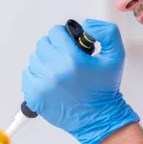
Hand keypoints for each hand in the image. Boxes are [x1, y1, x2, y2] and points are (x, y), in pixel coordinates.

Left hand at [22, 18, 138, 143]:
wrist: (98, 118)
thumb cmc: (105, 89)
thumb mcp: (116, 55)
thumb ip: (107, 32)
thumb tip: (86, 25)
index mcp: (72, 60)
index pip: (55, 32)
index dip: (65, 37)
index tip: (71, 46)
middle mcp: (54, 72)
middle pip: (43, 44)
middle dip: (54, 48)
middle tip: (66, 59)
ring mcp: (42, 85)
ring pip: (34, 58)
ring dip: (45, 61)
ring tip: (60, 72)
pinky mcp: (34, 96)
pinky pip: (27, 75)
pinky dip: (37, 76)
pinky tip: (51, 81)